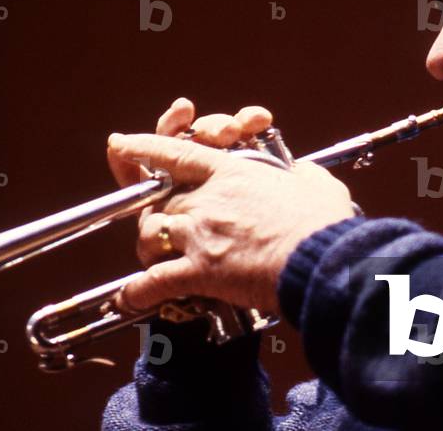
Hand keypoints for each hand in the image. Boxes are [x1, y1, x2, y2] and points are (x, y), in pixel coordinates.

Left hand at [106, 108, 354, 313]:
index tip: (121, 143)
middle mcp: (204, 199)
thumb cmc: (320, 221)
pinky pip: (153, 282)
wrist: (318, 259)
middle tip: (162, 220)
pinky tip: (129, 298)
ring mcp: (196, 234)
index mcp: (229, 173)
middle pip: (159, 200)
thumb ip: (297, 174)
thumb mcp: (312, 182)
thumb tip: (300, 174)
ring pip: (149, 235)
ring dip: (149, 247)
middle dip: (157, 211)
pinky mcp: (197, 271)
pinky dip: (137, 292)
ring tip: (155, 257)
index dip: (144, 146)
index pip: (175, 152)